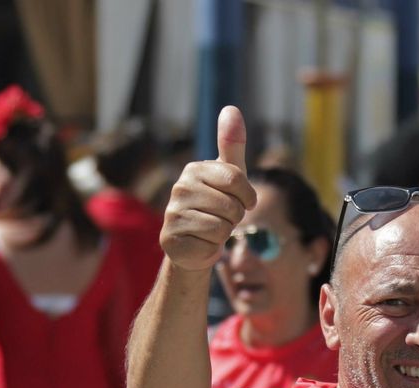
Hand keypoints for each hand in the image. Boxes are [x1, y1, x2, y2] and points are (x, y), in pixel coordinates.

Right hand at [159, 106, 256, 270]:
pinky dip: (212, 248)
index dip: (247, 195)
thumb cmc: (215, 206)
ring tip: (212, 230)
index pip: (236, 178)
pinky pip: (210, 245)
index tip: (244, 202)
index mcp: (194, 169)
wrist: (194, 244)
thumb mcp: (228, 175)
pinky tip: (202, 243)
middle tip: (222, 218)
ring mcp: (172, 214)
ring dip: (224, 233)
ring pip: (222, 227)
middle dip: (235, 217)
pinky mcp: (170, 239)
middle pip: (232, 205)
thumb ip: (231, 145)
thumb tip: (231, 108)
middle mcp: (179, 188)